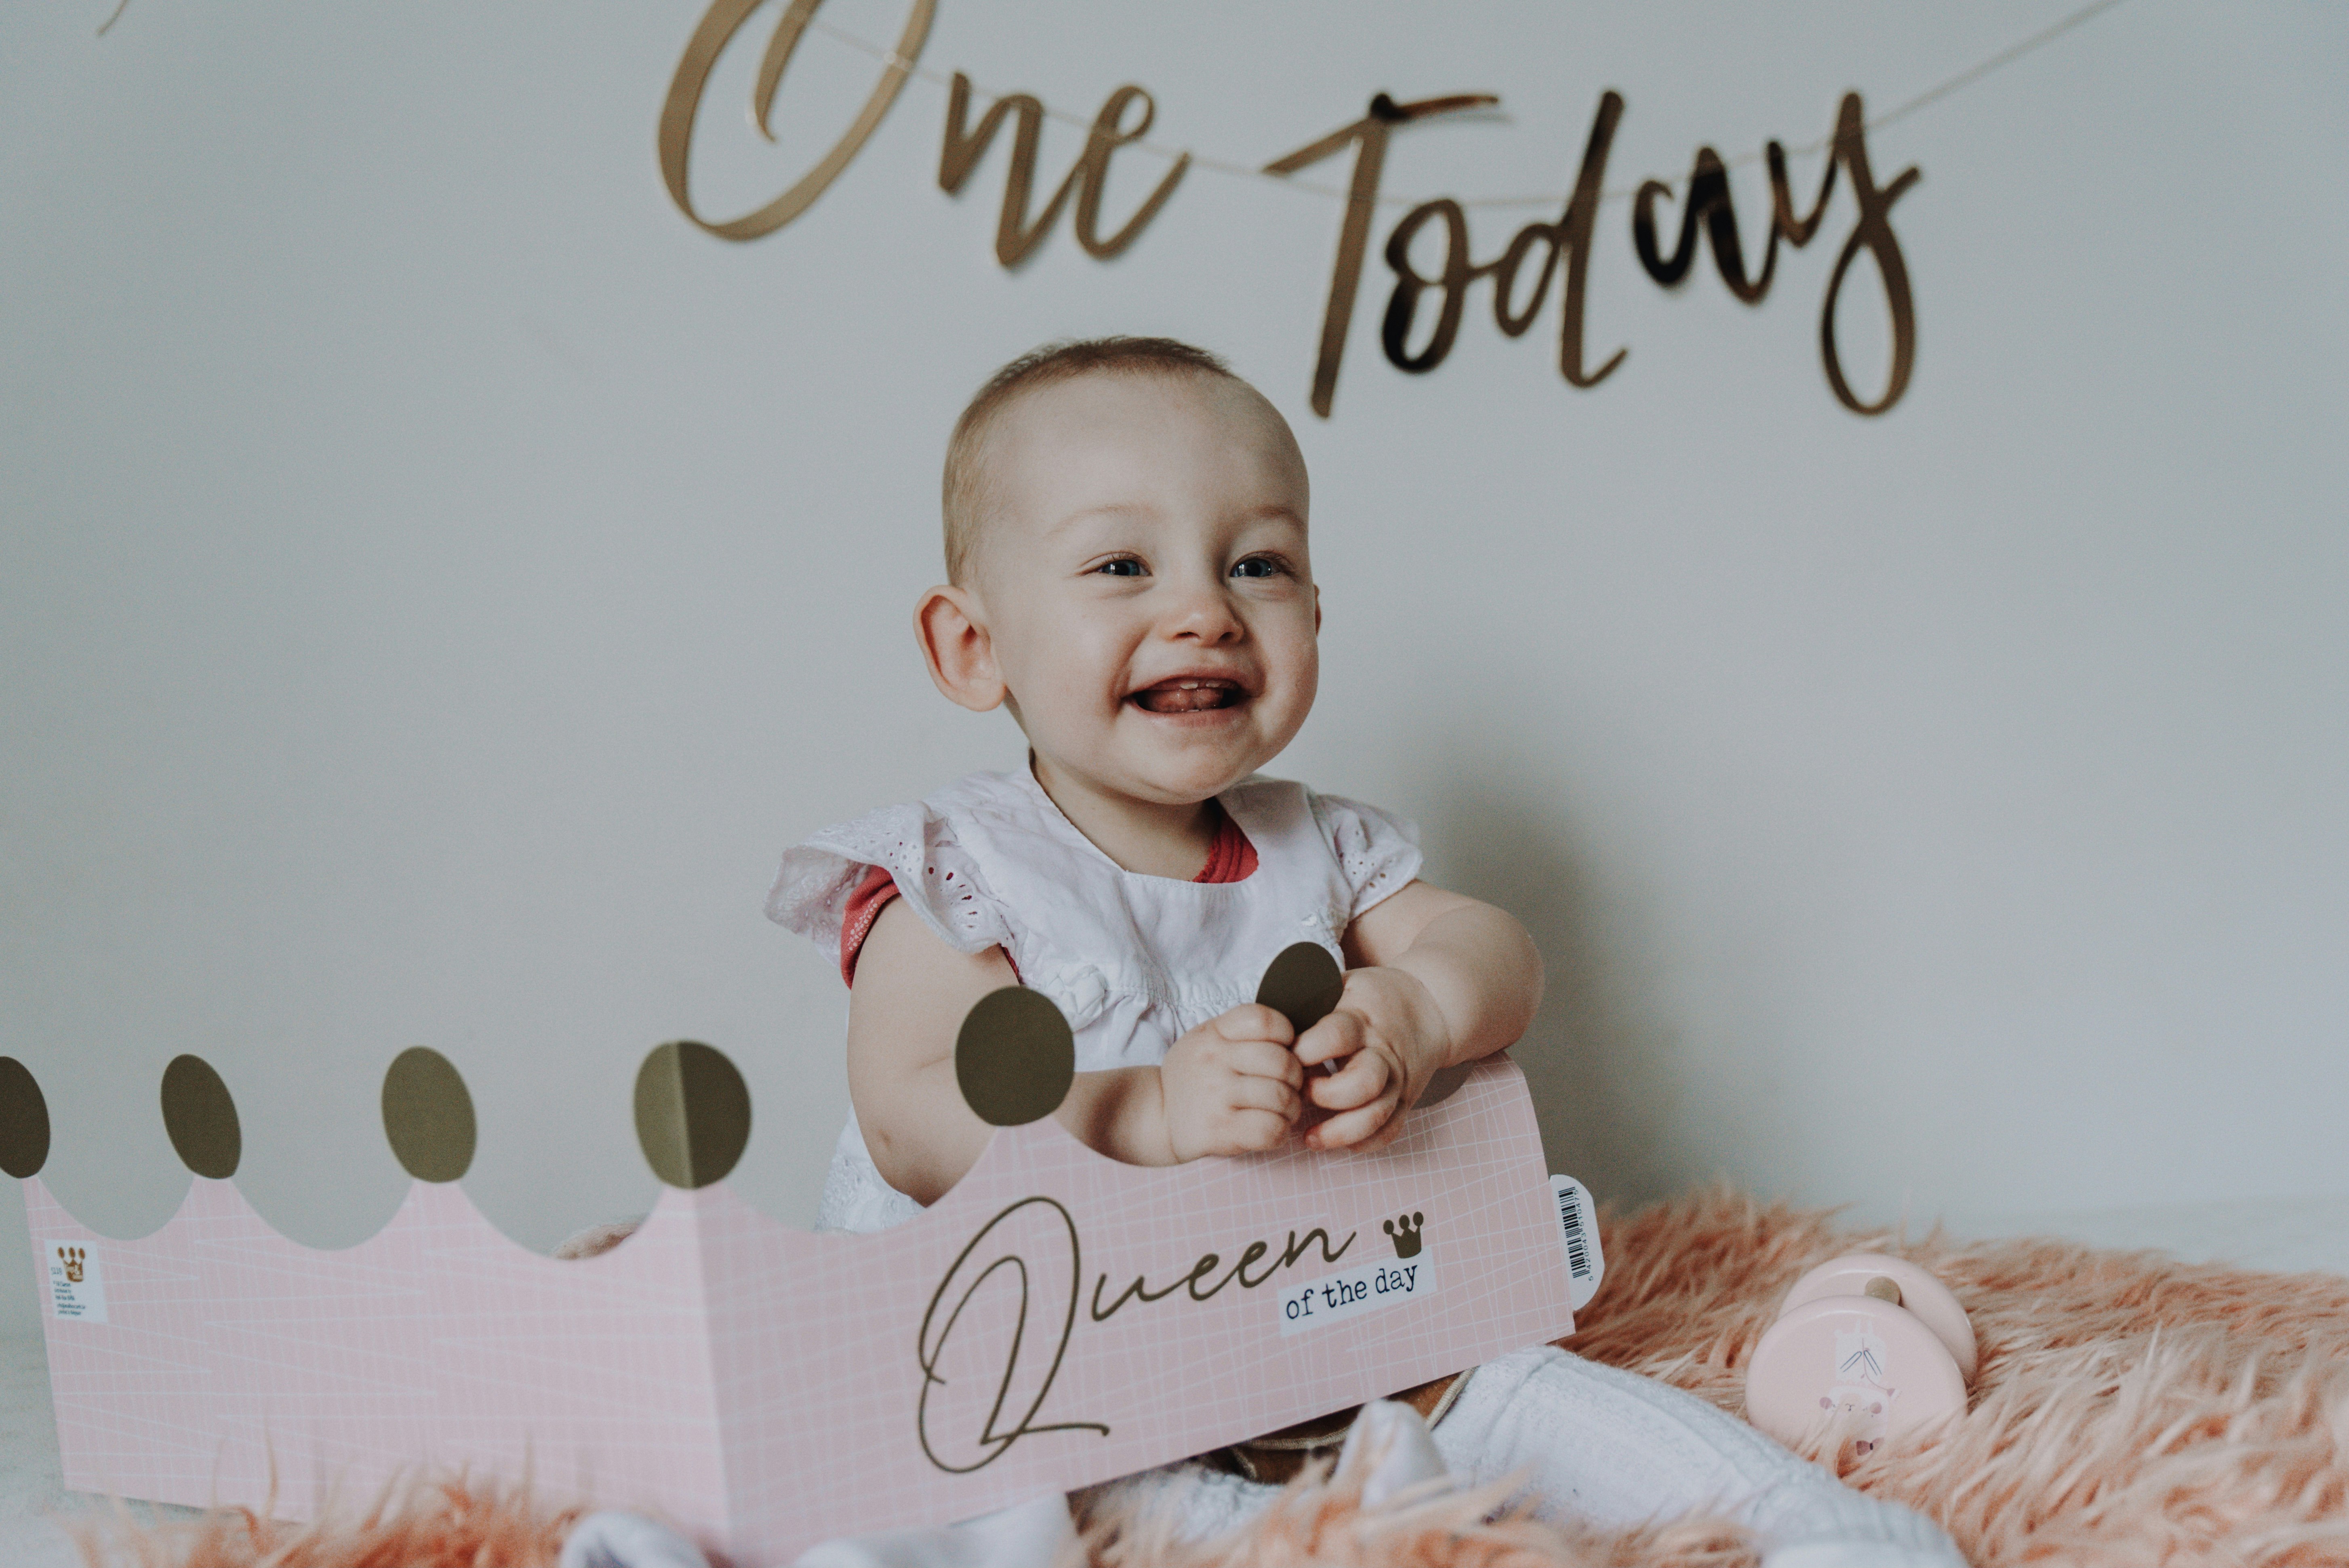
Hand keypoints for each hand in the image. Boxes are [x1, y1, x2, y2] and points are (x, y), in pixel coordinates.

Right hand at [1159, 1004, 1306, 1161]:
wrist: (1156, 1115)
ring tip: (1281, 1110)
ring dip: (1291, 1108)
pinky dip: (1280, 1131)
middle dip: (1295, 1077)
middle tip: (1287, 1086)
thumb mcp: (1207, 1040)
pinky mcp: (1220, 1130)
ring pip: (1281, 1097)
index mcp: (1214, 1033)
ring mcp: (1215, 1095)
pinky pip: (1271, 1129)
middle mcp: (1213, 1060)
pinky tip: (1271, 1128)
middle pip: (1281, 1062)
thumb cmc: (1195, 1076)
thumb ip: (1243, 1035)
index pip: (1264, 1020)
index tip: (1282, 1049)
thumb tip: (1298, 1043)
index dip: (1286, 1035)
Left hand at [1293, 966, 1451, 1150]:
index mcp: (1362, 1019)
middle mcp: (1383, 1052)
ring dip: (1339, 1132)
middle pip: (1362, 1083)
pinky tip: (1336, 1142)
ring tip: (1310, 1137)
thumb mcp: (1344, 983)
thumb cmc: (1373, 997)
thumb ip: (1310, 997)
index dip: (1306, 1050)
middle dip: (1325, 1095)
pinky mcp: (1406, 1100)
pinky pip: (1390, 1131)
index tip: (1287, 1056)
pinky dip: (1363, 1143)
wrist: (1432, 1007)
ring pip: (1376, 1114)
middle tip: (1300, 1092)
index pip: (1335, 1035)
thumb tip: (1266, 1012)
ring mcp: (1398, 1079)